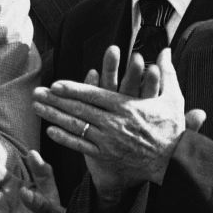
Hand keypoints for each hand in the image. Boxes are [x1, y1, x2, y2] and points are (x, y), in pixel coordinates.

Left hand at [33, 46, 201, 197]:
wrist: (175, 162)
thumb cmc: (173, 129)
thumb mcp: (173, 98)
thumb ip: (166, 73)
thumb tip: (165, 50)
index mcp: (127, 106)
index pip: (94, 95)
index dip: (73, 89)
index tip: (55, 85)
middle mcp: (114, 123)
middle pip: (79, 108)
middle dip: (55, 100)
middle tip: (37, 93)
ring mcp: (108, 140)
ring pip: (76, 126)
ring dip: (54, 116)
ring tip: (37, 108)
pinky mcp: (107, 155)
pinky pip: (81, 146)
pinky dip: (65, 138)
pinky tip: (51, 130)